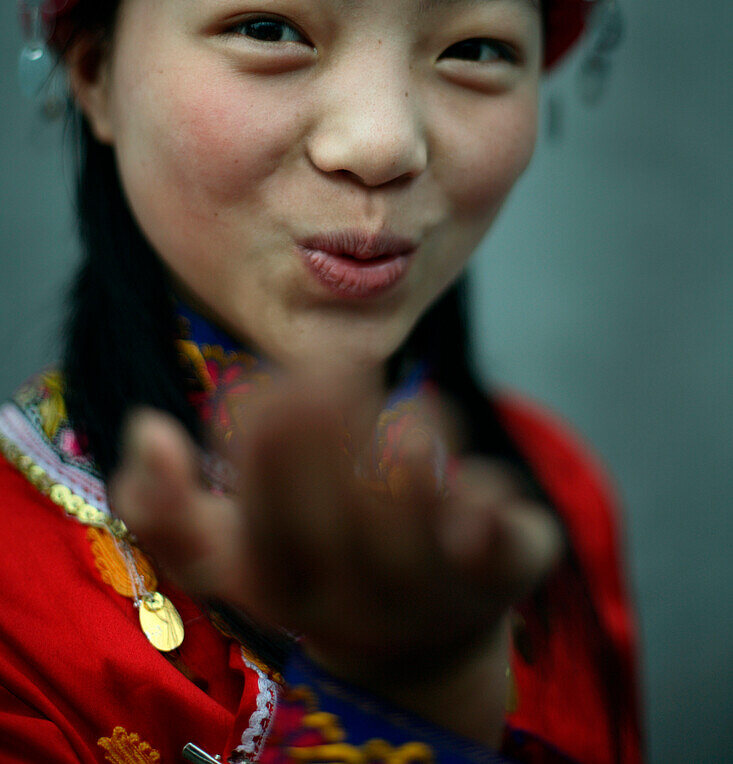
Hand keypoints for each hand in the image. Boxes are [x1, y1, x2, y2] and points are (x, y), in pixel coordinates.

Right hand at [109, 380, 561, 745]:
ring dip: (406, 455)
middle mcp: (352, 606)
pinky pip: (499, 551)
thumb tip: (146, 429)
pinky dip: (486, 505)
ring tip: (411, 407)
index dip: (249, 460)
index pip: (246, 543)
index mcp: (280, 590)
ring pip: (414, 532)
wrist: (423, 637)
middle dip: (324, 435)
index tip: (246, 398)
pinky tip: (474, 477)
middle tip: (328, 365)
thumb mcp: (232, 547)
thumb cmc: (316, 559)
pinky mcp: (501, 578)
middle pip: (329, 531)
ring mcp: (430, 598)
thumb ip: (163, 507)